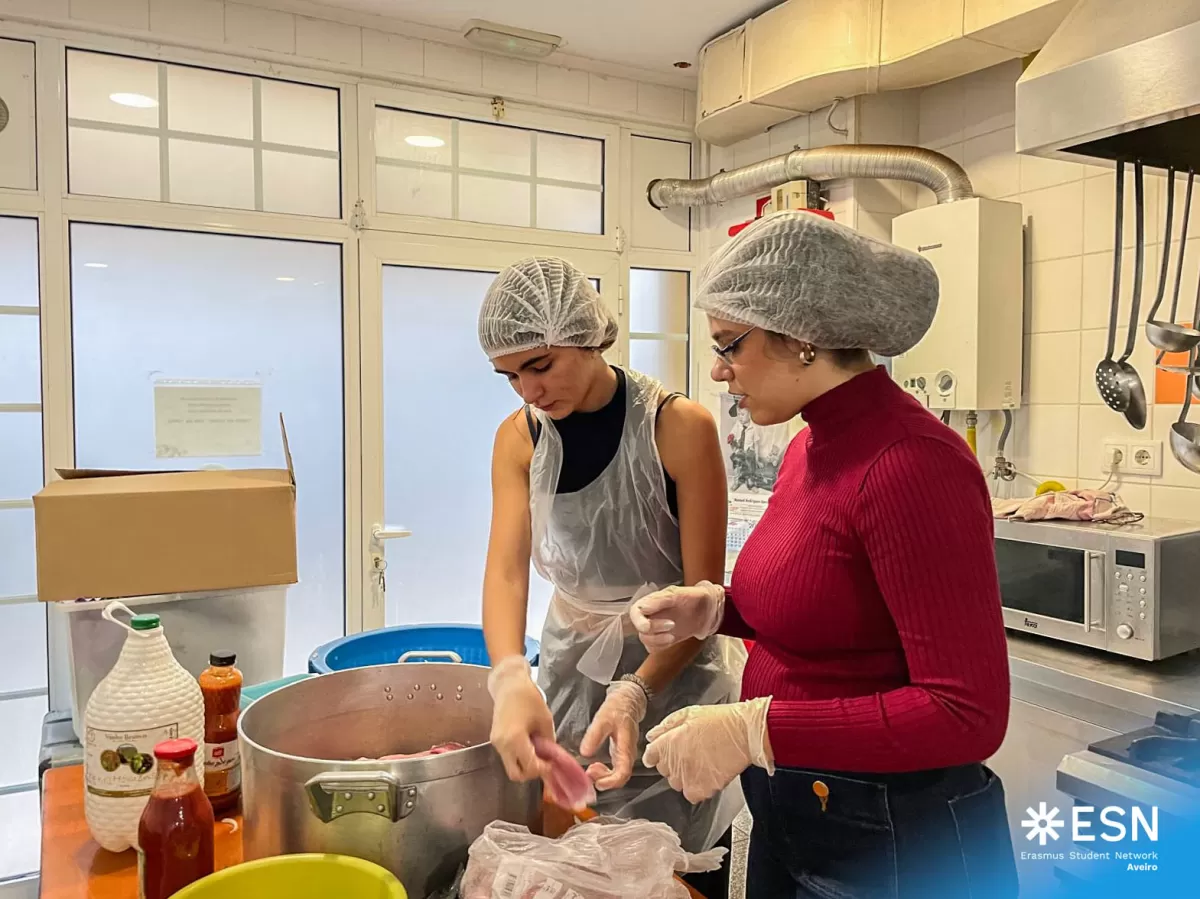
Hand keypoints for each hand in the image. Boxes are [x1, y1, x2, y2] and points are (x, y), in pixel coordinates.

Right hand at [487, 656, 554, 782]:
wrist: (509, 684)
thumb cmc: (528, 697)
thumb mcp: (545, 720)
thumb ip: (549, 742)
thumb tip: (553, 758)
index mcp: (515, 738)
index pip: (529, 767)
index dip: (543, 769)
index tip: (553, 764)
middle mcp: (502, 744)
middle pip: (516, 774)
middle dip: (532, 773)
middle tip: (544, 763)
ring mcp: (496, 743)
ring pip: (511, 767)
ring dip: (525, 765)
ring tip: (538, 752)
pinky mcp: (494, 740)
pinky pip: (507, 757)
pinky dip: (519, 757)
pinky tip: (529, 746)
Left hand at [578, 680, 648, 790]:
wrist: (628, 699)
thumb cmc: (618, 707)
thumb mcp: (603, 718)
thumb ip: (594, 735)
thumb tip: (585, 753)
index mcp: (626, 747)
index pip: (623, 773)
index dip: (610, 782)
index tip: (597, 781)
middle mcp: (627, 754)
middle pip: (620, 778)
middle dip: (604, 780)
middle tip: (589, 774)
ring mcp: (624, 754)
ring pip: (617, 774)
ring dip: (603, 777)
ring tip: (590, 770)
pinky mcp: (619, 753)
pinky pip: (614, 769)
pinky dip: (603, 771)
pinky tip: (593, 766)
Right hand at [629, 581, 724, 650]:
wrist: (709, 610)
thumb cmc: (694, 598)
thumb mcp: (679, 593)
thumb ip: (661, 599)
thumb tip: (643, 607)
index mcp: (651, 601)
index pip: (635, 611)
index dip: (638, 621)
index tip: (647, 626)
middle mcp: (651, 615)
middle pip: (639, 628)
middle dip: (654, 630)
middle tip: (671, 625)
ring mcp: (656, 628)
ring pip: (645, 639)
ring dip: (657, 640)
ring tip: (673, 635)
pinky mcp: (662, 639)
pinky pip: (653, 647)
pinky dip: (661, 646)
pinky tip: (673, 639)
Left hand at [642, 697, 773, 803]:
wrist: (745, 733)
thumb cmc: (721, 721)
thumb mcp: (689, 713)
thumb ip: (666, 726)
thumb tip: (652, 736)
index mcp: (669, 742)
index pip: (650, 756)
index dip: (657, 754)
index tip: (664, 754)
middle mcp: (675, 761)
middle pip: (664, 770)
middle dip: (673, 763)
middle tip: (691, 754)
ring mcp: (688, 777)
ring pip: (677, 784)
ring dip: (685, 777)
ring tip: (702, 763)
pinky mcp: (702, 789)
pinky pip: (691, 795)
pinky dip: (698, 788)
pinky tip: (708, 774)